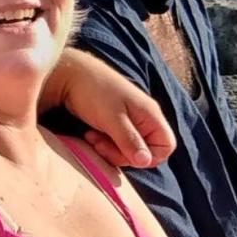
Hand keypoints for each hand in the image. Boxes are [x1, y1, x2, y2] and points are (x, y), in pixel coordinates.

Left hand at [46, 48, 174, 166]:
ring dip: (110, 149)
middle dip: (122, 154)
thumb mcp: (111, 118)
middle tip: (101, 145)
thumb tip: (145, 162)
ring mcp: (128, 121)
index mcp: (150, 114)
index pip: (166, 146)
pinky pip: (115, 143)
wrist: (70, 74)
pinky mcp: (114, 123)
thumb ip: (129, 140)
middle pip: (145, 151)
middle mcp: (143, 118)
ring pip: (128, 149)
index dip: (150, 157)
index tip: (127, 155)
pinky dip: (103, 144)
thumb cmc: (93, 91)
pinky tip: (90, 135)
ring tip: (92, 138)